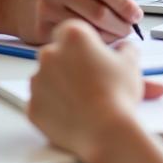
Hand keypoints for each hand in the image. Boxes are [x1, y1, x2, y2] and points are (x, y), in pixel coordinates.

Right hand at [2, 0, 142, 43]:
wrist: (15, 2)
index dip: (124, 2)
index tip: (136, 14)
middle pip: (99, 9)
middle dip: (121, 22)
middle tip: (130, 28)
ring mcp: (47, 6)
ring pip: (89, 27)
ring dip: (110, 34)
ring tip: (118, 35)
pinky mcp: (41, 27)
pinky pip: (75, 37)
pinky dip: (93, 41)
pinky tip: (99, 41)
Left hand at [28, 20, 162, 162]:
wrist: (106, 132)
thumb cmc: (118, 94)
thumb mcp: (130, 62)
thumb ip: (125, 49)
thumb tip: (123, 48)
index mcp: (72, 35)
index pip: (71, 30)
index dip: (84, 43)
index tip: (93, 54)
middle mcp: (49, 54)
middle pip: (57, 52)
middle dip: (71, 63)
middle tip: (92, 78)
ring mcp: (37, 81)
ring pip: (47, 77)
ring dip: (61, 84)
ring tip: (85, 98)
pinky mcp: (32, 107)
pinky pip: (41, 102)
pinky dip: (53, 106)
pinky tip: (73, 112)